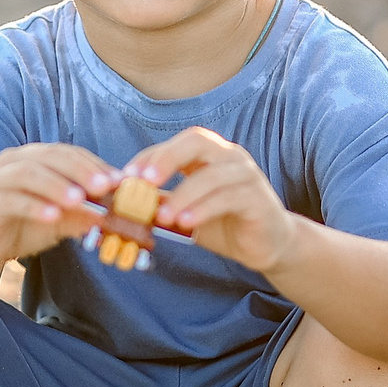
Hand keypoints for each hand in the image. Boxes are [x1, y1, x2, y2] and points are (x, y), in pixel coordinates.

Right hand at [0, 143, 117, 269]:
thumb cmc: (22, 224)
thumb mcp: (60, 219)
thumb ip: (82, 213)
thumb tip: (113, 213)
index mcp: (37, 158)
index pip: (70, 153)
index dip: (95, 164)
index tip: (120, 181)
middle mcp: (16, 161)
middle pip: (52, 156)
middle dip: (81, 170)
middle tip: (104, 186)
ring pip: (29, 173)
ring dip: (57, 185)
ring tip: (79, 200)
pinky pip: (12, 200)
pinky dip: (34, 206)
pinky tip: (52, 216)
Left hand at [124, 126, 300, 274]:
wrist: (266, 245)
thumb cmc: (223, 223)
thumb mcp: (185, 211)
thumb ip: (160, 202)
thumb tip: (122, 202)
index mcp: (209, 154)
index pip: (176, 144)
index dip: (149, 157)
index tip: (125, 177)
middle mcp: (229, 156)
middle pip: (197, 141)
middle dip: (167, 158)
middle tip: (143, 181)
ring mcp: (246, 175)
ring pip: (212, 174)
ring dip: (183, 195)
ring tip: (162, 216)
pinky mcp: (258, 198)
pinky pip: (229, 198)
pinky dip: (204, 209)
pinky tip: (186, 223)